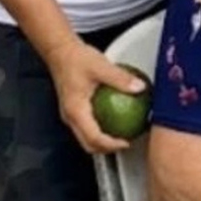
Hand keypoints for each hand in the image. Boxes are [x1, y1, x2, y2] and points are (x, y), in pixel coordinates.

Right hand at [46, 36, 148, 154]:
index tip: (126, 143)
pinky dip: (100, 130)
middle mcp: (70, 117)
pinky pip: (87, 127)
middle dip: (107, 149)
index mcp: (76, 111)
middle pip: (88, 144)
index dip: (110, 145)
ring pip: (86, 138)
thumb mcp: (101, 67)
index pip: (93, 138)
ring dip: (103, 142)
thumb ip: (121, 78)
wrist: (60, 51)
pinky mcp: (73, 110)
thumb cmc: (76, 59)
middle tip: (125, 143)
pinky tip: (114, 122)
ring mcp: (71, 115)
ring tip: (121, 136)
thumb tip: (139, 87)